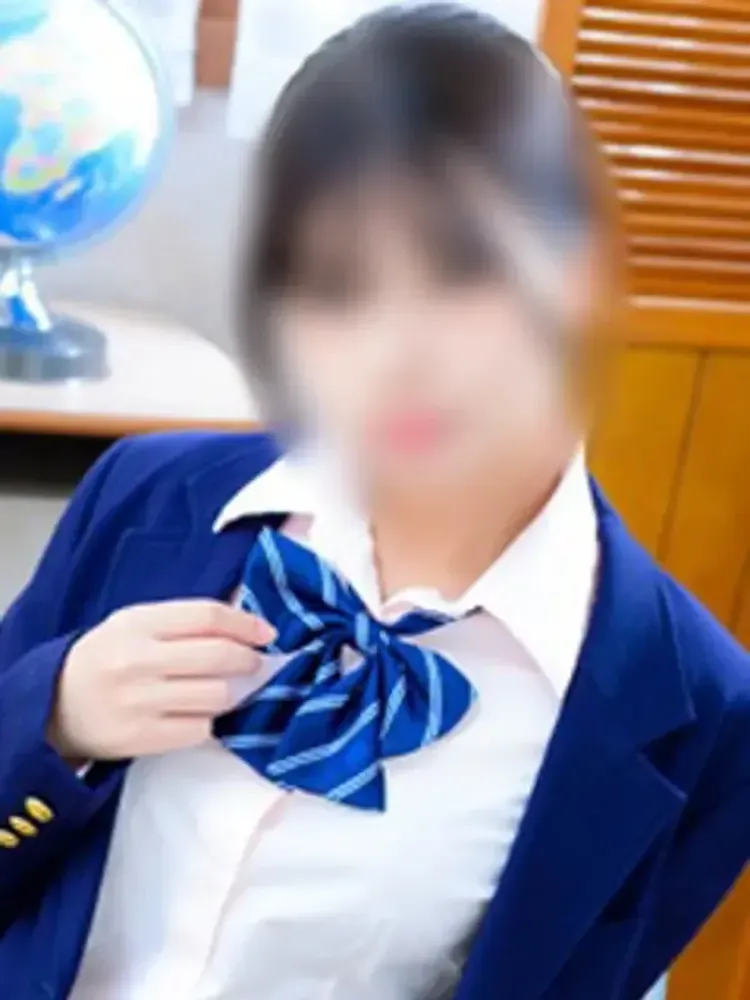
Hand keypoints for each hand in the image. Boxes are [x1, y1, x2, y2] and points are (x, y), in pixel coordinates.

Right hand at [48, 599, 275, 762]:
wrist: (53, 704)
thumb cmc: (107, 657)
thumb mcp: (135, 624)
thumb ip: (184, 620)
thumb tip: (244, 621)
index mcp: (138, 624)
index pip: (207, 617)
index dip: (244, 624)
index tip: (265, 633)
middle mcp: (138, 661)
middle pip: (218, 656)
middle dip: (248, 660)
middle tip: (254, 663)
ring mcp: (139, 702)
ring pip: (216, 696)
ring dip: (231, 693)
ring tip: (224, 689)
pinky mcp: (141, 738)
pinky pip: (199, 729)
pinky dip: (207, 721)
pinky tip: (196, 713)